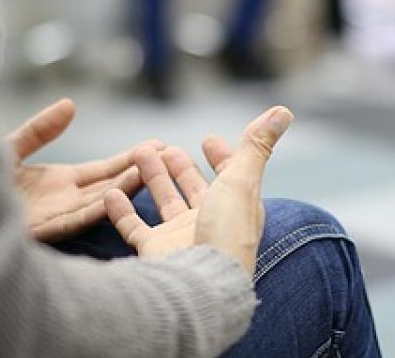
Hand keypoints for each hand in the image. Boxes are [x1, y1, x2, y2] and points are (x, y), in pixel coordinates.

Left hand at [8, 98, 162, 241]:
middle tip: (171, 156)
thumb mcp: (11, 148)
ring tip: (153, 170)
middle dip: (139, 172)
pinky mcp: (40, 230)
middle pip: (109, 186)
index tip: (157, 146)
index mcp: (57, 183)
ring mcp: (53, 217)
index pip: (102, 171)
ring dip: (125, 188)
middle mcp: (61, 202)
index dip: (129, 159)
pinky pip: (75, 218)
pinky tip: (119, 192)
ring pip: (98, 202)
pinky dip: (99, 206)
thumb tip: (71, 104)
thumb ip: (41, 130)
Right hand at [105, 106, 293, 274]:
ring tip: (139, 152)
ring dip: (152, 178)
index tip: (208, 139)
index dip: (222, 157)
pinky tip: (111, 191)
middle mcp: (210, 224)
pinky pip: (134, 228)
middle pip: (193, 189)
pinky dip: (122, 211)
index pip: (230, 177)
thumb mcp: (242, 181)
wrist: (197, 284)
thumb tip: (283, 111)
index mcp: (237, 208)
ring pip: (164, 202)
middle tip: (164, 147)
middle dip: (180, 167)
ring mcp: (181, 239)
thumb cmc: (226, 234)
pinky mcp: (155, 251)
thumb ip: (257, 146)